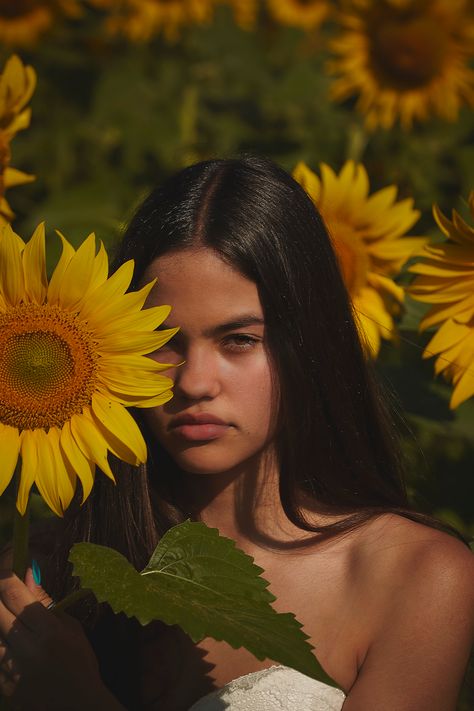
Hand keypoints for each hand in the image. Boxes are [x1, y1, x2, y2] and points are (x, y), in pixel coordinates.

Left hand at [0, 568, 110, 710]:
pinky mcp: (3, 684)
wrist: (77, 706)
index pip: (13, 592)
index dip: (6, 570)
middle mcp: (26, 647)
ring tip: (16, 620)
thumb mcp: (70, 628)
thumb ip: (45, 602)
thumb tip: (28, 575)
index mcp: (47, 630)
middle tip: (11, 591)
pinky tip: (14, 640)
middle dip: (0, 593)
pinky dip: (1, 641)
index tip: (9, 558)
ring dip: (2, 619)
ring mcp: (10, 668)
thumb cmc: (80, 662)